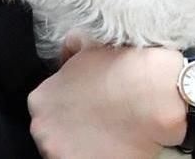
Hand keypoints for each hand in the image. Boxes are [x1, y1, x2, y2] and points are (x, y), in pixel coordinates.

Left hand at [27, 37, 186, 157]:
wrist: (154, 94)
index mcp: (40, 100)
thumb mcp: (89, 47)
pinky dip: (97, 157)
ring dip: (84, 148)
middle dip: (73, 131)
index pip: (48, 111)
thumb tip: (66, 54)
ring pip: (67, 153)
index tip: (86, 111)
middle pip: (53, 134)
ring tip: (109, 138)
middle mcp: (43, 129)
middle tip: (99, 124)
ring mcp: (58, 153)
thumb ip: (69, 51)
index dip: (69, 111)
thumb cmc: (123, 68)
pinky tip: (114, 149)